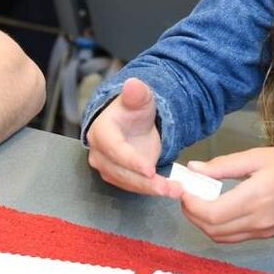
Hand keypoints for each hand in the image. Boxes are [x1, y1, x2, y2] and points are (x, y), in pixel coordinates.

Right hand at [86, 78, 174, 197]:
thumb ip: (137, 94)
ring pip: (128, 183)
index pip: (114, 149)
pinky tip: (170, 189)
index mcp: (100, 132)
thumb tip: (132, 84)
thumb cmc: (134, 111)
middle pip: (120, 172)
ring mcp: (107, 167)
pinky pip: (134, 187)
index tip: (149, 169)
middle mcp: (99, 153)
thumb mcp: (140, 99)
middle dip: (145, 181)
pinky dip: (151, 190)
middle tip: (167, 187)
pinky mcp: (118, 177)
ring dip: (151, 189)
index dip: (131, 160)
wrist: (134, 124)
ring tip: (174, 190)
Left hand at [179, 147, 273, 243]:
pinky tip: (220, 208)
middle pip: (211, 229)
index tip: (184, 186)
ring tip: (200, 200)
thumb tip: (194, 169)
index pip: (209, 213)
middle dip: (191, 213)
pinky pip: (235, 237)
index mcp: (255, 198)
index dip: (189, 203)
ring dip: (204, 223)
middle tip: (188, 193)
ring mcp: (263, 233)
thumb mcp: (262, 156)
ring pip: (221, 237)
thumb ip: (225, 165)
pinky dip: (219, 227)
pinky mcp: (268, 235)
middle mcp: (257, 222)